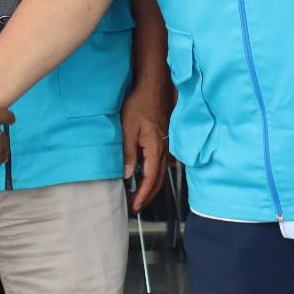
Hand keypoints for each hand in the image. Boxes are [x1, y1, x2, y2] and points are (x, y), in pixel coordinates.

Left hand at [121, 82, 172, 212]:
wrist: (154, 87)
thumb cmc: (140, 104)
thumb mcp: (128, 128)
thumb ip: (128, 153)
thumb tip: (128, 174)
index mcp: (155, 149)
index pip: (150, 180)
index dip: (142, 195)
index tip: (134, 206)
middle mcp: (163, 150)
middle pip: (158, 181)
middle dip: (147, 196)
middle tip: (136, 207)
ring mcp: (165, 145)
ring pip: (161, 173)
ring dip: (151, 187)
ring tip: (139, 196)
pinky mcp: (164, 140)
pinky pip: (161, 164)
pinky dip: (154, 175)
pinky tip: (145, 176)